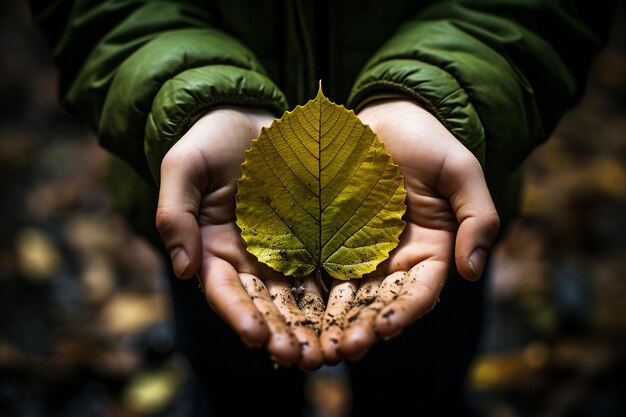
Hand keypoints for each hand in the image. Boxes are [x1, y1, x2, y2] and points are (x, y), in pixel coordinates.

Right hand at [155, 107, 324, 369]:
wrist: (250, 118)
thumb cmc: (210, 139)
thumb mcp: (184, 167)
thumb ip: (176, 214)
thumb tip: (183, 269)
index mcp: (213, 249)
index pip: (224, 291)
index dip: (239, 314)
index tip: (256, 336)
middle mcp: (248, 260)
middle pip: (264, 305)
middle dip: (282, 333)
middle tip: (303, 358)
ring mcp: (282, 252)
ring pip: (298, 298)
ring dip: (312, 327)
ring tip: (331, 350)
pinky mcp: (312, 239)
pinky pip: (326, 270)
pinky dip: (337, 295)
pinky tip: (353, 314)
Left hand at [320, 99, 499, 362]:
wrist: (383, 116)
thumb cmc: (427, 140)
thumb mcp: (460, 171)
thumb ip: (477, 217)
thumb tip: (474, 271)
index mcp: (429, 252)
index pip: (419, 292)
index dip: (404, 312)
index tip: (385, 328)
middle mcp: (392, 261)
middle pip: (377, 305)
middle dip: (360, 330)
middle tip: (339, 351)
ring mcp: (357, 253)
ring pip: (344, 297)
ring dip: (329, 324)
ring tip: (312, 346)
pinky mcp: (326, 240)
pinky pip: (315, 271)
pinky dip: (305, 295)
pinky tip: (288, 313)